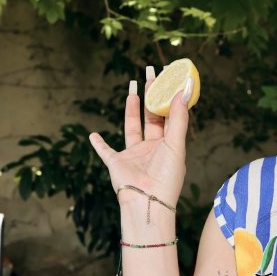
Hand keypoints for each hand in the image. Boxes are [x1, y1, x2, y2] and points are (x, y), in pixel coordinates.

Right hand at [89, 67, 189, 208]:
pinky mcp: (117, 163)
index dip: (168, 97)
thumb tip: (183, 91)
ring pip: (132, 127)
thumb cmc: (166, 177)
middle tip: (148, 73)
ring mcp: (134, 156)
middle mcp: (152, 148)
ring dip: (131, 109)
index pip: (169, 115)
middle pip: (151, 117)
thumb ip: (179, 118)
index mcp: (168, 145)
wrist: (148, 201)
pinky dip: (98, 144)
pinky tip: (93, 135)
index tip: (168, 77)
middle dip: (150, 95)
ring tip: (132, 89)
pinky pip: (105, 151)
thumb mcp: (176, 144)